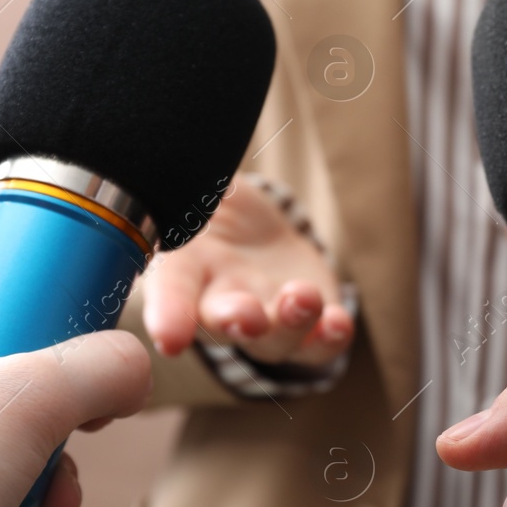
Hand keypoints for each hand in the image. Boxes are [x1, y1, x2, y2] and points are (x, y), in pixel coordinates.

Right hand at [142, 174, 353, 365]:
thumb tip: (182, 163)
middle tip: (248, 317)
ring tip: (303, 296)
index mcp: (181, 272)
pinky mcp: (310, 320)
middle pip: (224, 324)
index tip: (170, 339)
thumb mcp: (192, 188)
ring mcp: (266, 318)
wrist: (242, 227)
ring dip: (291, 323)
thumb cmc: (205, 209)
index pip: (169, 295)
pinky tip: (338, 321)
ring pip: (275, 340)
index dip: (168, 318)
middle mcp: (219, 304)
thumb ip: (184, 186)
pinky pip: (319, 343)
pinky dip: (330, 337)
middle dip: (237, 322)